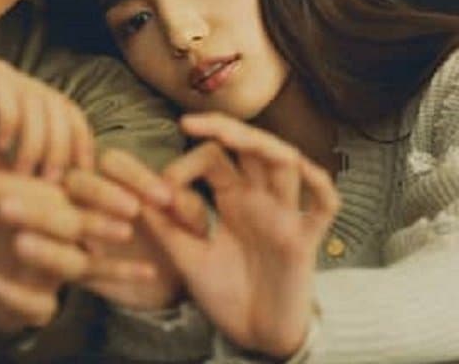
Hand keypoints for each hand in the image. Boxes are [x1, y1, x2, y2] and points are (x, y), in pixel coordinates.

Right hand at [0, 59, 95, 182]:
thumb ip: (25, 184)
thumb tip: (71, 210)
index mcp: (25, 111)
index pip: (72, 119)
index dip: (82, 148)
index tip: (78, 185)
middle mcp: (14, 91)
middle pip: (62, 107)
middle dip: (63, 148)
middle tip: (50, 182)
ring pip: (38, 97)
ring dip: (37, 139)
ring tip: (24, 171)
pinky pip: (2, 89)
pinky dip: (10, 118)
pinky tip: (1, 147)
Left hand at [0, 169, 134, 333]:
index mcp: (53, 201)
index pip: (37, 187)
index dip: (4, 185)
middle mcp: (64, 236)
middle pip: (70, 222)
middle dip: (39, 213)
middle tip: (4, 205)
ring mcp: (57, 272)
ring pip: (70, 264)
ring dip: (46, 253)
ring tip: (18, 244)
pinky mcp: (43, 304)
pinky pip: (41, 304)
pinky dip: (17, 295)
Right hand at [64, 150, 193, 310]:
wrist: (169, 283)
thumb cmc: (177, 239)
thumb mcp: (190, 222)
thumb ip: (187, 208)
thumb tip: (178, 199)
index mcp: (113, 178)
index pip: (112, 162)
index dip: (135, 176)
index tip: (165, 198)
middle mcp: (84, 198)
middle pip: (77, 181)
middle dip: (102, 191)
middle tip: (134, 209)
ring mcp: (74, 231)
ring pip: (67, 218)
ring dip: (95, 222)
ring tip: (126, 233)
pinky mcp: (75, 268)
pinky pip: (83, 265)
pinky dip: (115, 268)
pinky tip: (149, 272)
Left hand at [140, 113, 339, 357]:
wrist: (255, 336)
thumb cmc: (225, 294)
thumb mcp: (187, 258)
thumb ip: (166, 228)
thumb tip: (135, 194)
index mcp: (233, 198)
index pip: (215, 158)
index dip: (187, 162)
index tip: (161, 187)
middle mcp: (260, 199)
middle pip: (253, 147)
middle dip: (227, 129)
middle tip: (191, 122)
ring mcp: (285, 216)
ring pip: (287, 165)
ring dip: (266, 146)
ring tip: (238, 136)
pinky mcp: (305, 241)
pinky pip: (324, 206)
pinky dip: (319, 186)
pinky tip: (304, 171)